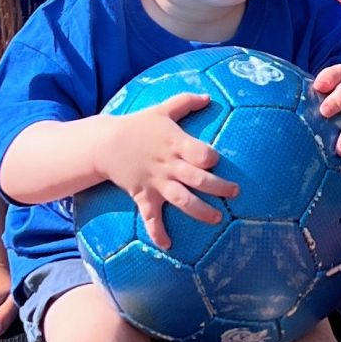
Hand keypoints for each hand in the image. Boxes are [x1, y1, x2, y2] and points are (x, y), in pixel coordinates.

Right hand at [95, 93, 238, 250]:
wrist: (106, 143)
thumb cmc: (138, 125)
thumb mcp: (162, 109)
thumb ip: (186, 102)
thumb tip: (209, 96)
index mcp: (175, 144)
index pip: (199, 153)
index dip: (209, 158)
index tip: (216, 161)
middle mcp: (169, 165)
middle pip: (198, 179)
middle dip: (218, 187)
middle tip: (234, 193)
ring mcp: (156, 182)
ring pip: (182, 200)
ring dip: (200, 211)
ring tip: (216, 218)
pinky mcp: (143, 196)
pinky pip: (151, 218)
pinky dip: (157, 232)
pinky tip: (168, 245)